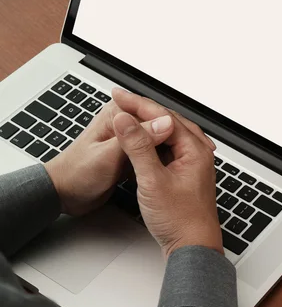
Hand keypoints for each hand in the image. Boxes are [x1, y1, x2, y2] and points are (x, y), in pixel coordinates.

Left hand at [44, 89, 175, 215]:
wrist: (65, 193)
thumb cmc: (78, 173)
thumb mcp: (109, 155)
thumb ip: (137, 138)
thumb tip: (165, 123)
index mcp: (119, 114)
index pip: (156, 112)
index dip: (173, 126)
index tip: (187, 141)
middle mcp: (126, 123)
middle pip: (161, 126)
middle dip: (174, 139)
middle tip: (190, 154)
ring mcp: (130, 140)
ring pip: (159, 141)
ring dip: (170, 151)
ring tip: (185, 163)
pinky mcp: (131, 154)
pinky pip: (153, 153)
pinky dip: (161, 160)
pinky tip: (170, 170)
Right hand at [112, 90, 222, 257]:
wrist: (192, 248)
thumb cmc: (181, 220)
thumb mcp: (152, 181)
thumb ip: (138, 147)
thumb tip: (126, 120)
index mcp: (195, 150)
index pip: (163, 117)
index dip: (138, 104)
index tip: (118, 95)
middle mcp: (198, 154)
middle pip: (169, 123)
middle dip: (144, 110)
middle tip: (121, 102)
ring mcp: (193, 166)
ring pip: (169, 136)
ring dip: (149, 126)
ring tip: (129, 117)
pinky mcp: (186, 177)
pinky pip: (170, 150)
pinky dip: (154, 143)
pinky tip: (143, 144)